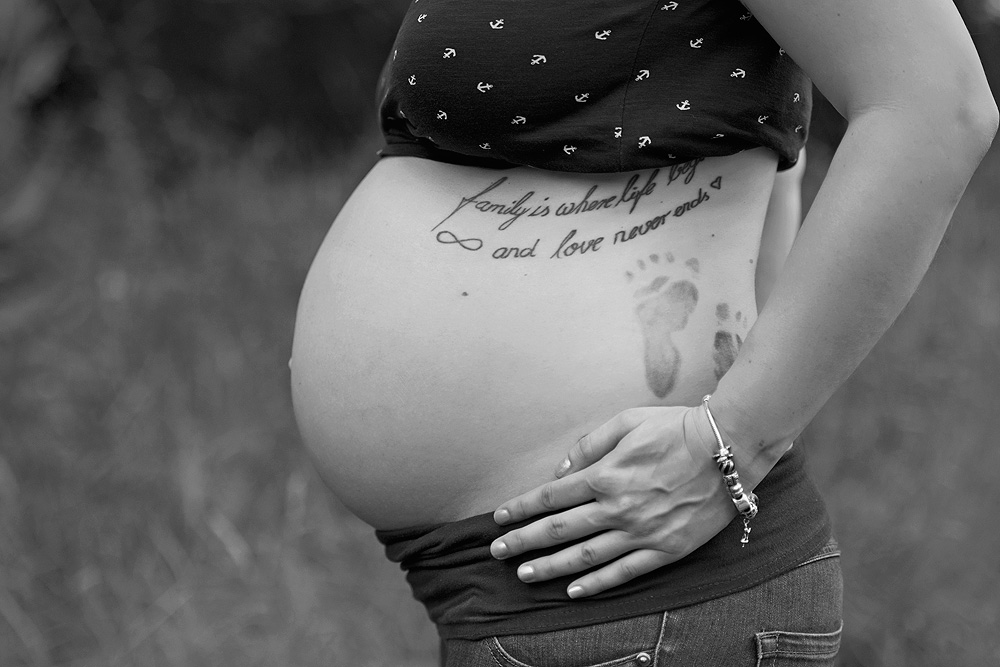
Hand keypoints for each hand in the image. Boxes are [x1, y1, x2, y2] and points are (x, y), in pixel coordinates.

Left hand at [490, 404, 739, 597]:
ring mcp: (640, 532)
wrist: (729, 449)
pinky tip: (573, 591)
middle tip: (497, 552)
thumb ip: (589, 445)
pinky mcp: (664, 550)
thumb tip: (560, 470)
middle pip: (558, 530)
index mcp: (604, 475)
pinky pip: (623, 572)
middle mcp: (616, 508)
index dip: (521, 508)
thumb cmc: (676, 428)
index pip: (550, 497)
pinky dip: (595, 584)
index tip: (499, 518)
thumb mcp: (627, 421)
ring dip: (550, 567)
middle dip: (523, 541)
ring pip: (584, 557)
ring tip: (525, 575)